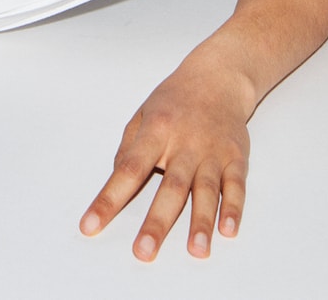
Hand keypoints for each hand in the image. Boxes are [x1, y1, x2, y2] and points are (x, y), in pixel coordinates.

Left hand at [79, 56, 250, 260]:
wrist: (218, 77)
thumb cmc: (175, 100)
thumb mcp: (143, 114)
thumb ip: (128, 148)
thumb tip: (116, 180)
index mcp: (156, 130)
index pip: (128, 169)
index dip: (109, 199)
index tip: (91, 225)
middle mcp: (185, 143)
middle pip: (171, 186)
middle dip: (157, 221)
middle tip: (144, 251)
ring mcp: (212, 151)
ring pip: (207, 189)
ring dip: (201, 221)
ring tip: (196, 250)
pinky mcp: (236, 157)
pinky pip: (236, 186)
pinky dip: (233, 208)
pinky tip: (227, 230)